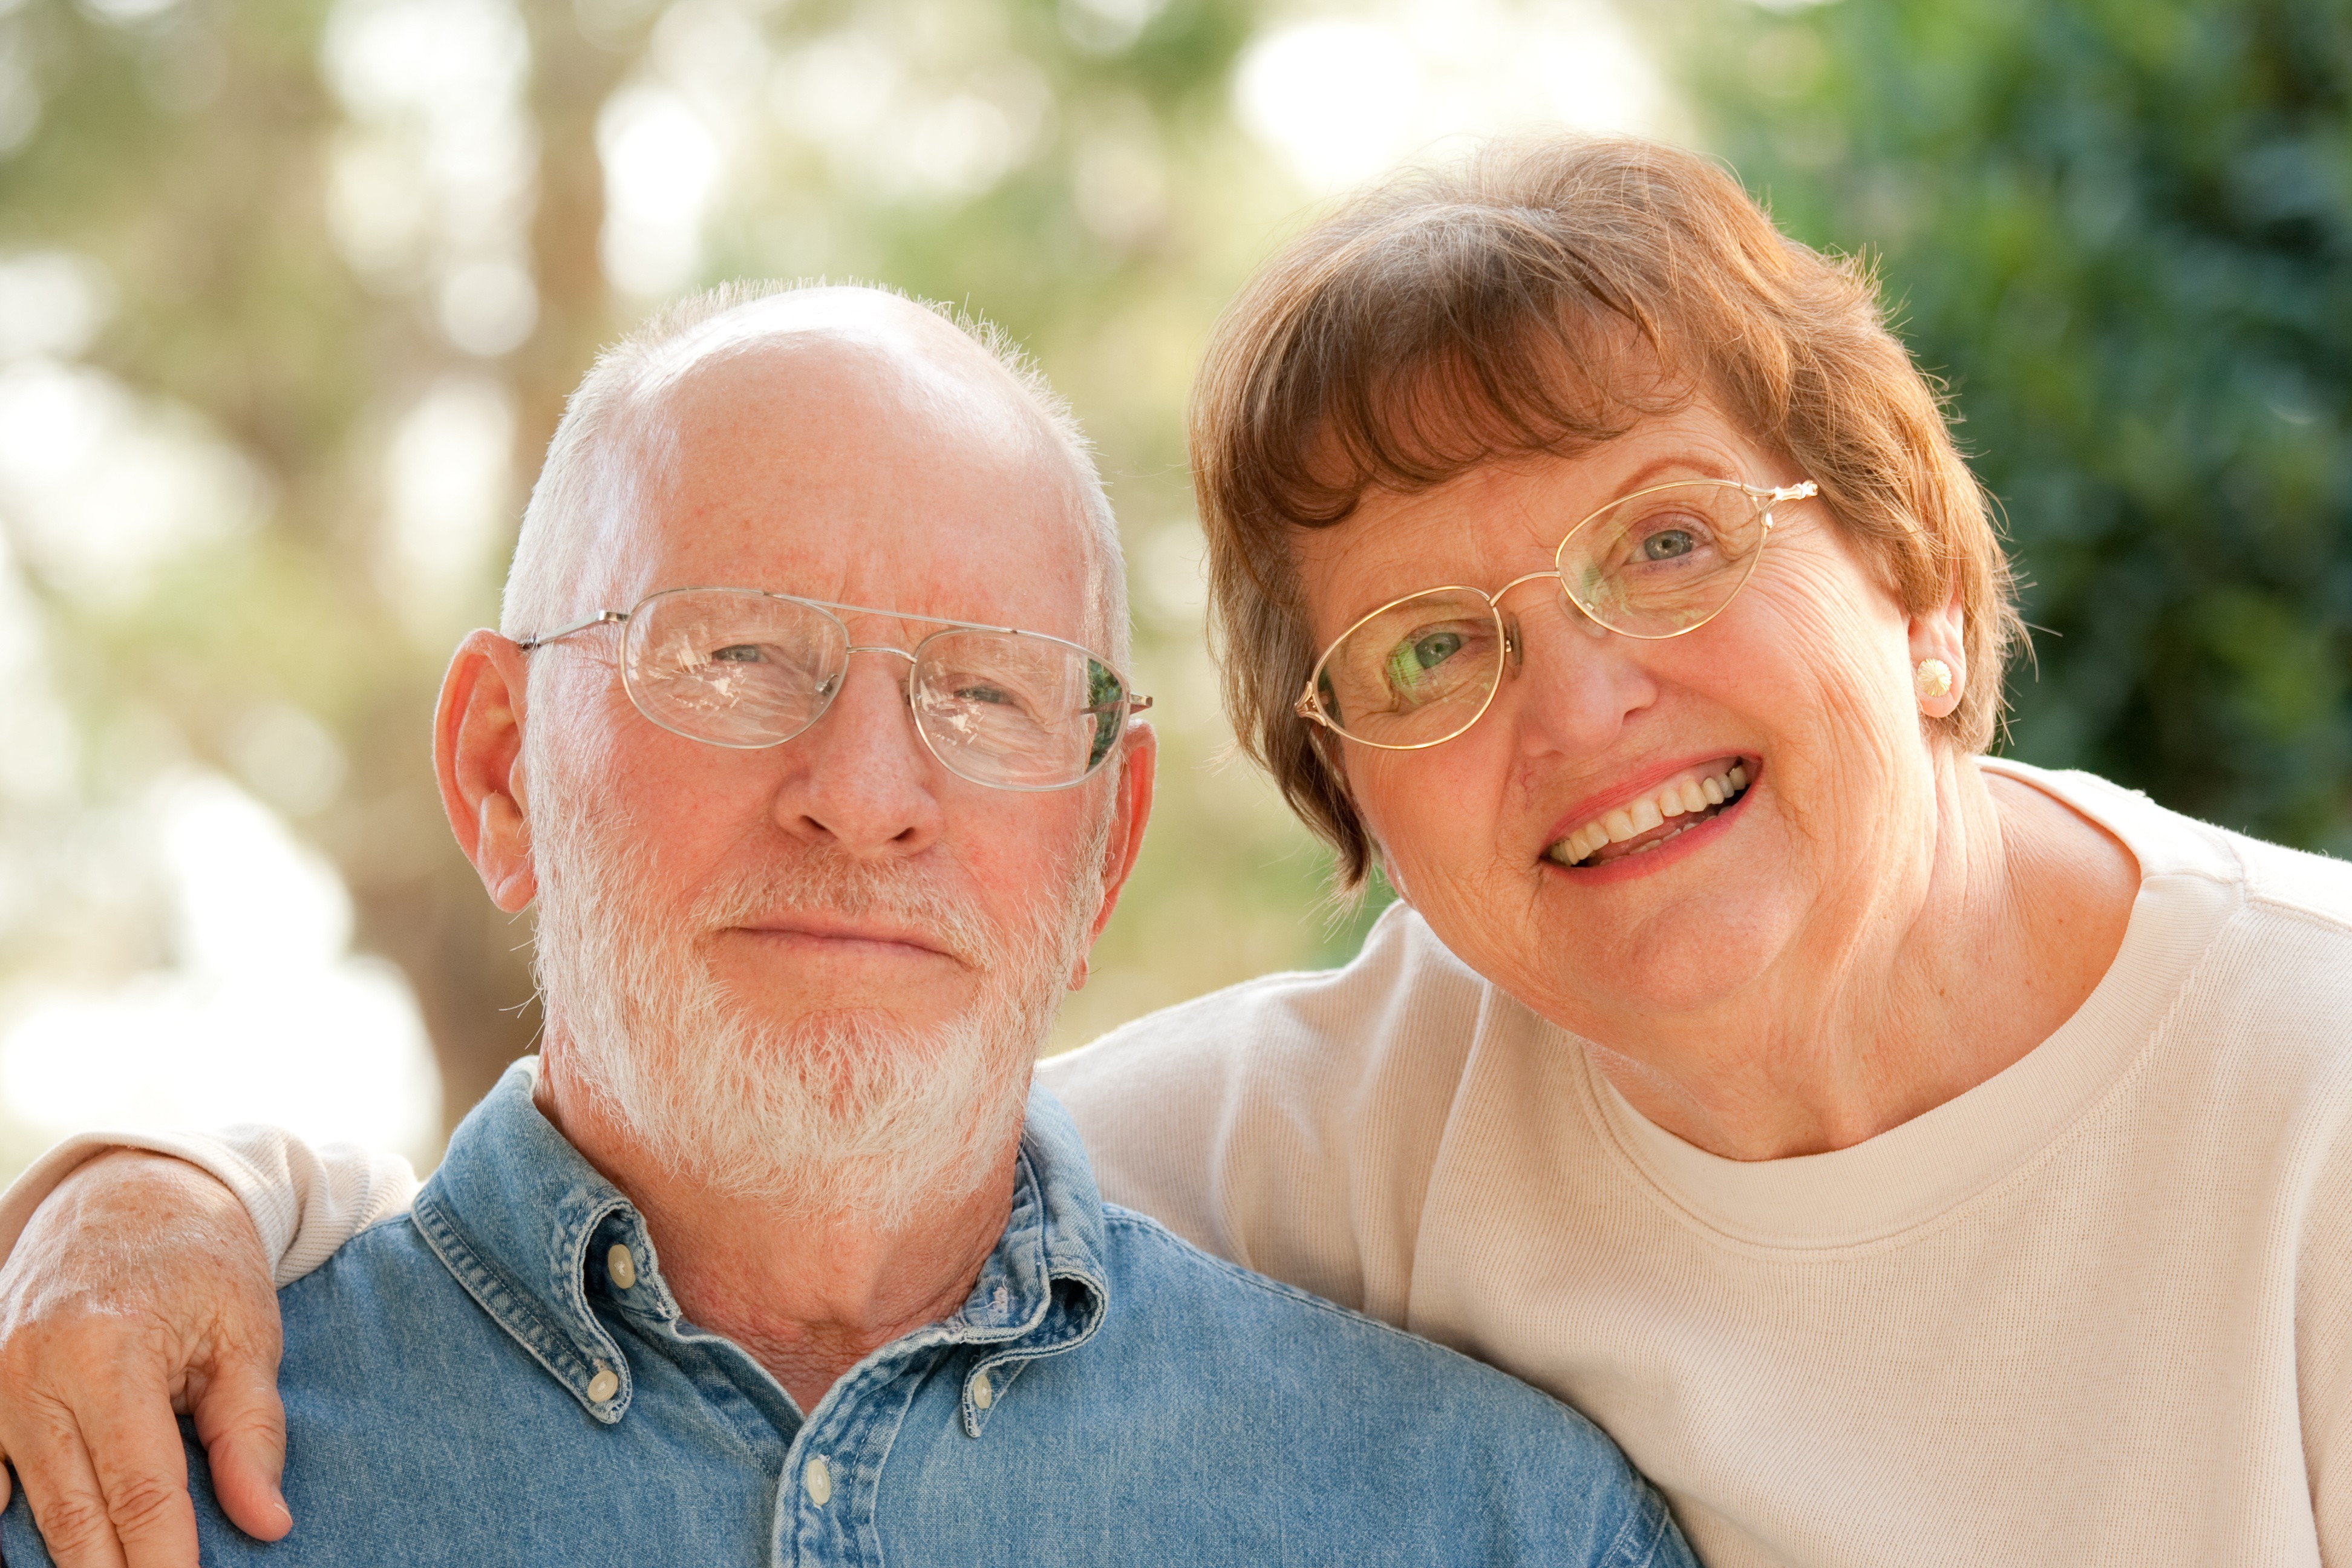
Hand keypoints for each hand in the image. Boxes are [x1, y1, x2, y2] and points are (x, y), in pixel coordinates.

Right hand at [0, 1150, 290, 1566]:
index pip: (140, 1491)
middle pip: (74, 1518)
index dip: (164, 1560)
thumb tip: (269, 1523)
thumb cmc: (200, 1262)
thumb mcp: (246, 1333)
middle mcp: (30, 1378)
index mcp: (106, 1356)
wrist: (125, 1195)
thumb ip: (251, 1433)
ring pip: (29, 1512)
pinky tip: (45, 1558)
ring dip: (73, 1560)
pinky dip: (15, 1528)